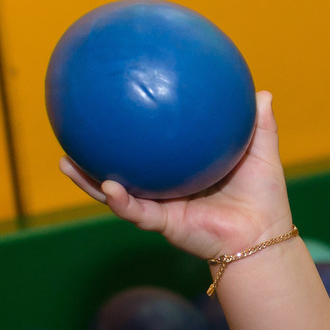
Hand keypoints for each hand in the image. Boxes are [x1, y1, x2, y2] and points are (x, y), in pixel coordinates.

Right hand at [59, 90, 294, 260]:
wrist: (263, 237)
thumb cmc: (264, 199)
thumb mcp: (261, 156)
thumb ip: (259, 126)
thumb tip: (262, 92)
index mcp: (182, 170)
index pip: (151, 147)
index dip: (132, 131)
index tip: (113, 105)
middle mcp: (166, 188)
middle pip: (123, 168)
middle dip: (94, 153)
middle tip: (72, 131)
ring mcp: (161, 206)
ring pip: (116, 193)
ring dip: (89, 180)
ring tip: (65, 162)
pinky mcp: (164, 224)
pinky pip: (136, 211)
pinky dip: (120, 200)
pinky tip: (107, 186)